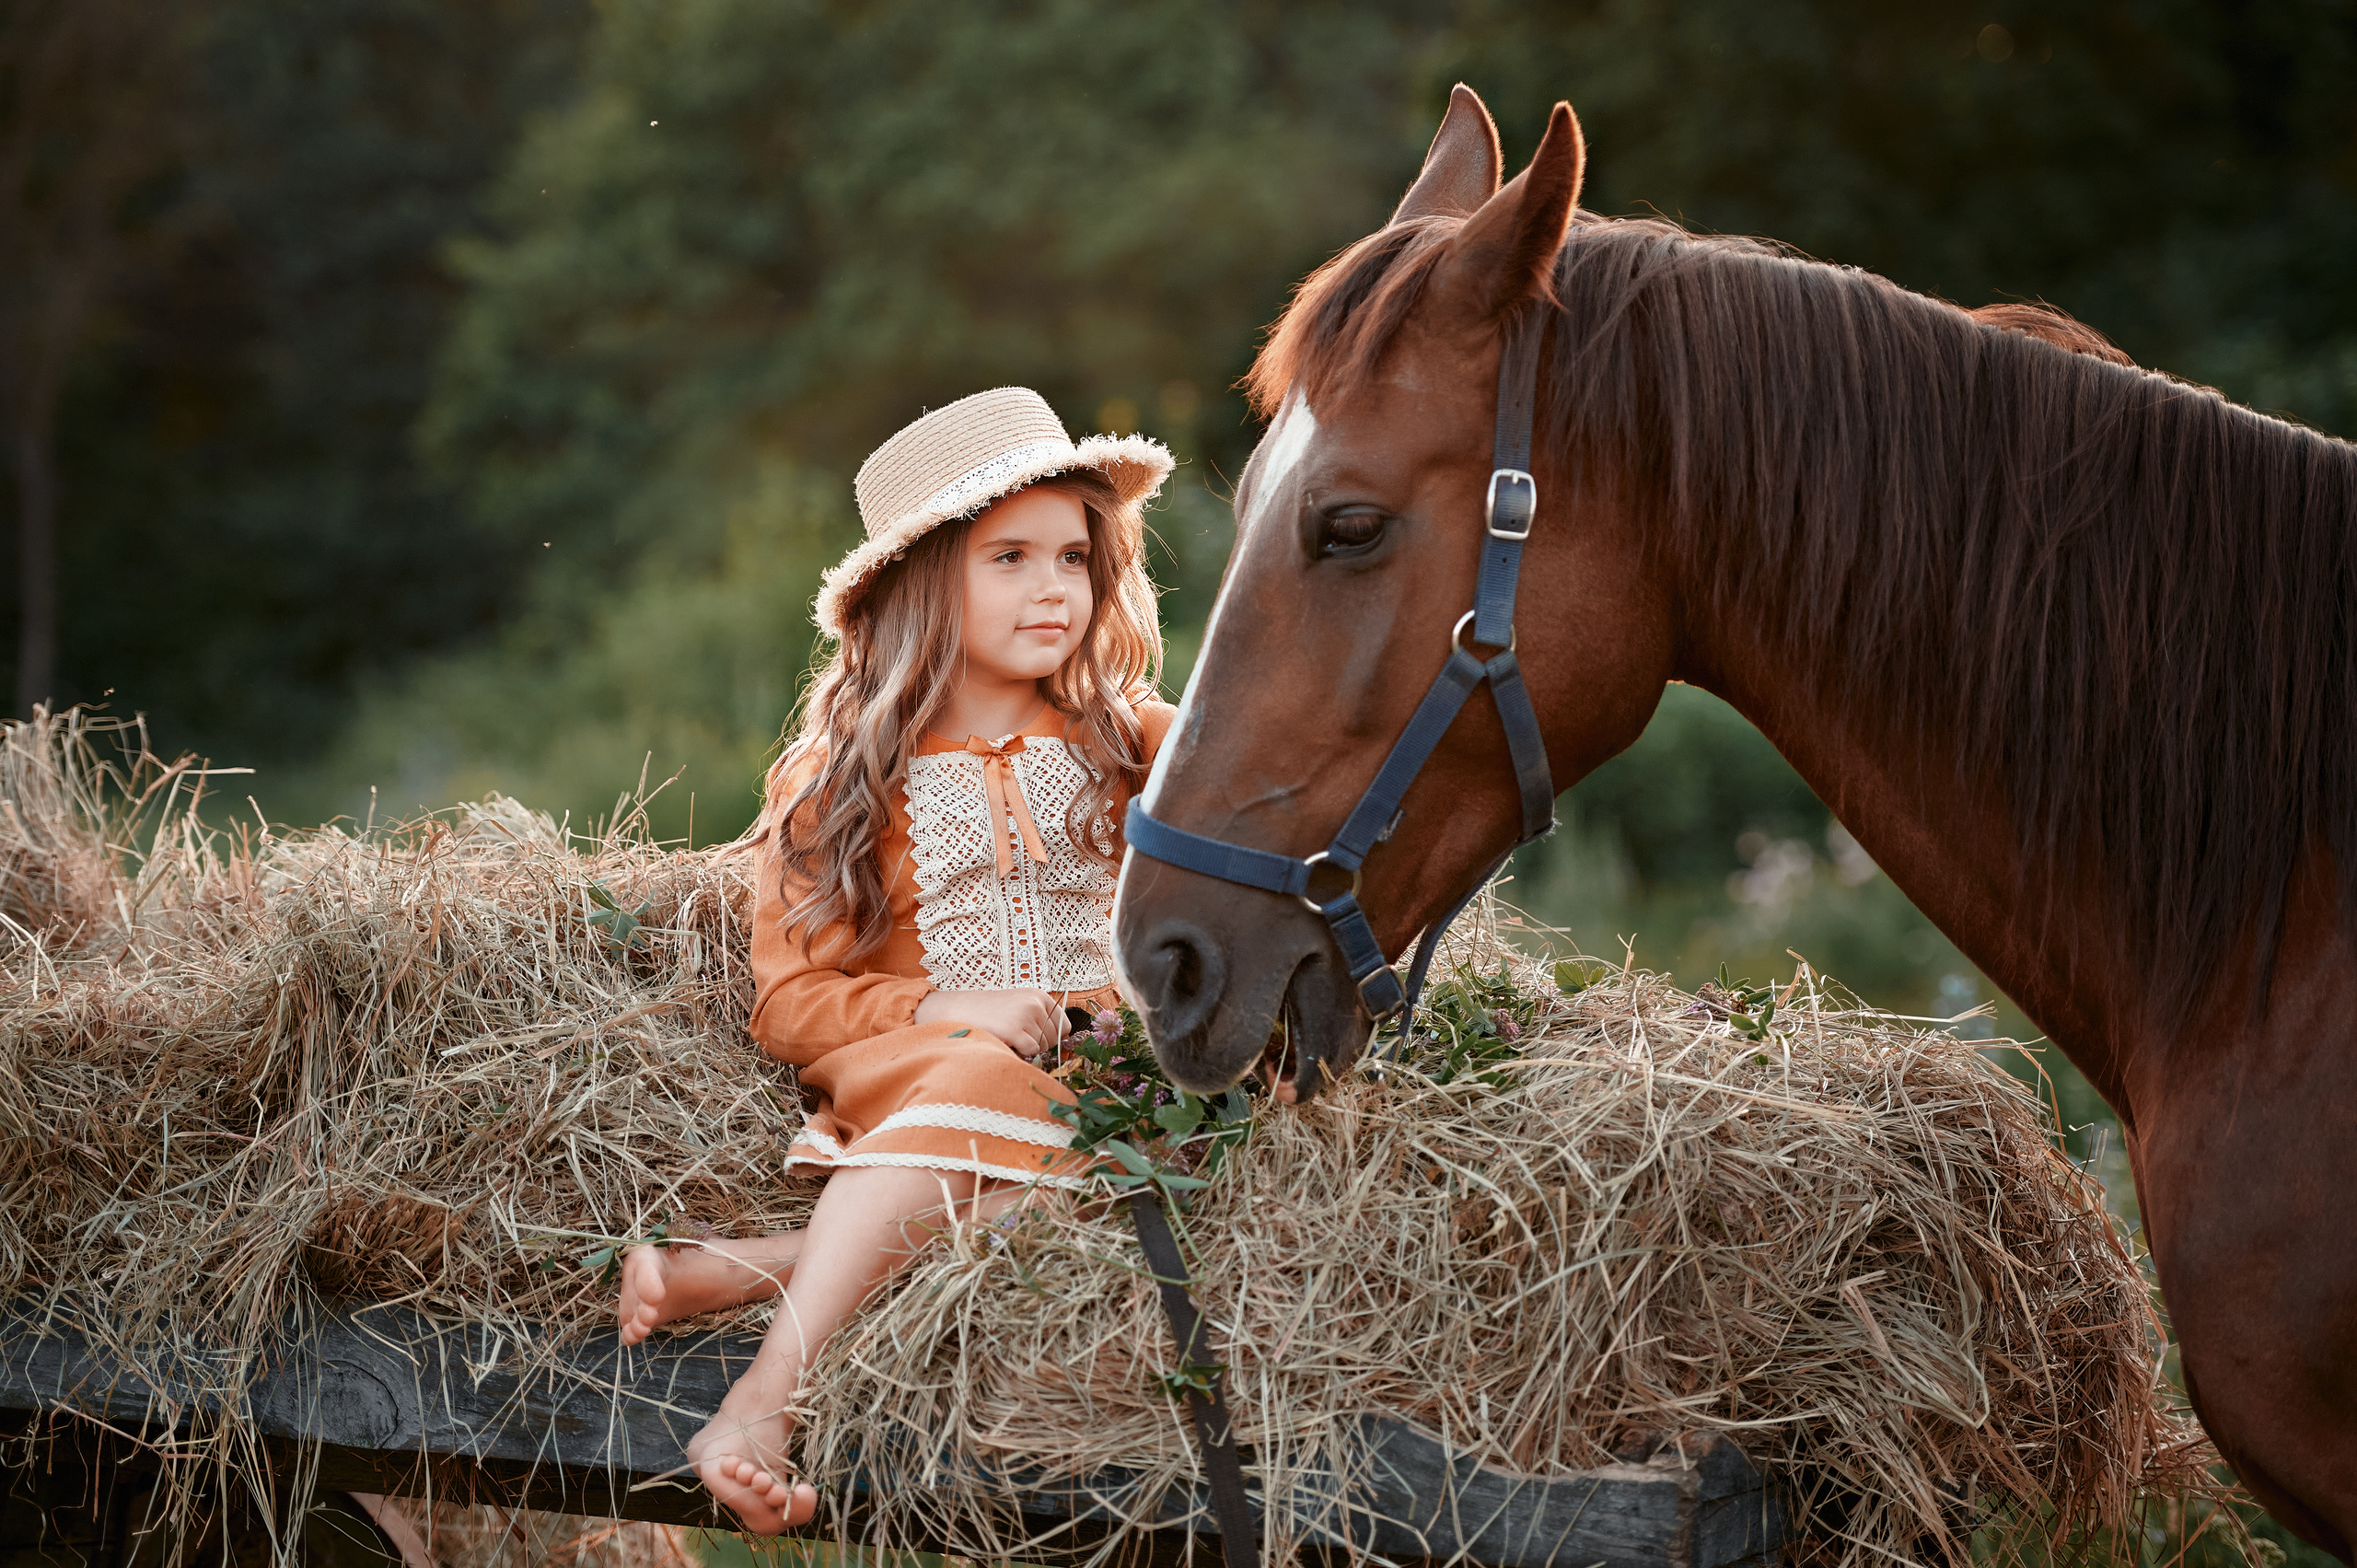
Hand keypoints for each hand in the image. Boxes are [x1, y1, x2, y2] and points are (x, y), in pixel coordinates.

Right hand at [915, 988, 1061, 1057]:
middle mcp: (1036, 1003)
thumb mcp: (1019, 1006)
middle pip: (1055, 1038)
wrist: (960, 1009)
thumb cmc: (989, 1012)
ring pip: (1043, 1046)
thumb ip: (1040, 1018)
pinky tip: (1007, 1043)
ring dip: (1028, 1049)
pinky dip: (1021, 1053)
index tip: (1038, 1039)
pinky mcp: (1015, 1029)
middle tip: (1018, 1039)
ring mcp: (1026, 1015)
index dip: (1053, 1037)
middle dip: (1040, 1045)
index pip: (1064, 1025)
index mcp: (1039, 995)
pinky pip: (1031, 1051)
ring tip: (1009, 1038)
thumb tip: (1063, 1042)